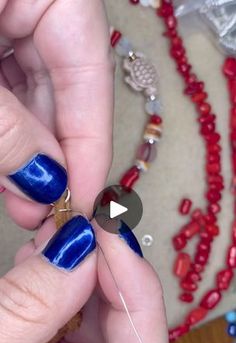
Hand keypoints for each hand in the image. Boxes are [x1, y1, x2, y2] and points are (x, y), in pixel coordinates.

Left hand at [0, 0, 112, 228]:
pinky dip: (6, 127)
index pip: (90, 76)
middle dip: (51, 157)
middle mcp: (40, 3)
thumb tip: (43, 179)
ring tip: (20, 198)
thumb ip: (6, 125)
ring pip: (31, 93)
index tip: (87, 201)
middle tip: (42, 210)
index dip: (91, 147)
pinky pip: (7, 84)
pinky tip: (4, 162)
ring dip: (24, 148)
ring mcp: (12, 14)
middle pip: (62, 92)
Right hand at [0, 215, 171, 342]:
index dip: (137, 292)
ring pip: (92, 340)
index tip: (111, 237)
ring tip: (56, 242)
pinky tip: (36, 271)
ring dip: (76, 286)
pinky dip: (49, 304)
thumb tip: (74, 251)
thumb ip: (22, 314)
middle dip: (103, 280)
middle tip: (86, 229)